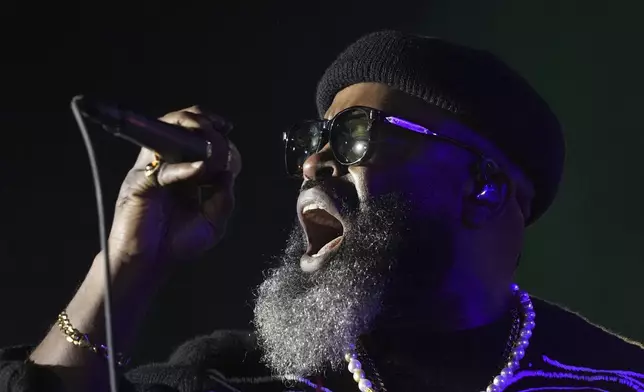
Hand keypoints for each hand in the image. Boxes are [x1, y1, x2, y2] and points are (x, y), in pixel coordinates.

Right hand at [107, 106, 241, 266]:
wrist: (148, 263)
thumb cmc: (175, 243)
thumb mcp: (212, 223)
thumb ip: (223, 199)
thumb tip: (229, 173)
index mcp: (184, 171)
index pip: (195, 137)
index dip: (212, 128)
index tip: (227, 128)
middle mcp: (167, 165)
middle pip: (177, 126)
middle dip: (200, 119)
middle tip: (218, 128)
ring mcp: (151, 171)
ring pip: (163, 134)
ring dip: (187, 128)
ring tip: (208, 136)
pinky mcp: (139, 183)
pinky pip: (162, 170)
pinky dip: (183, 169)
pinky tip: (200, 170)